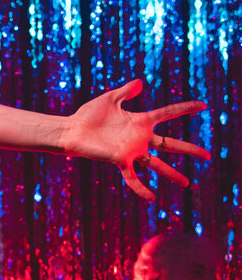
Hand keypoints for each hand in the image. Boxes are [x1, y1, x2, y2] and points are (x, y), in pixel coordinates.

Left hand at [62, 80, 208, 199]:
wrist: (72, 130)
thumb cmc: (89, 115)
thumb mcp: (111, 99)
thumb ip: (127, 92)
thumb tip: (141, 82)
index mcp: (140, 121)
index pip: (168, 114)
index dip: (185, 109)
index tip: (203, 106)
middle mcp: (140, 138)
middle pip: (170, 144)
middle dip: (189, 150)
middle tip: (208, 155)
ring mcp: (132, 151)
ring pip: (157, 164)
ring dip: (172, 174)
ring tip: (187, 183)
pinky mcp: (120, 160)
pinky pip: (133, 177)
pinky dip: (141, 188)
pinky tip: (151, 197)